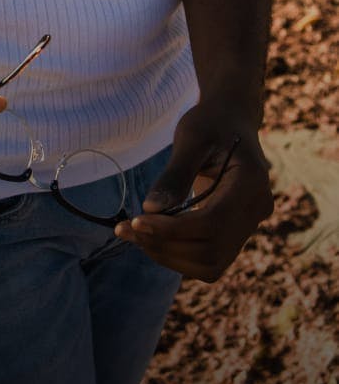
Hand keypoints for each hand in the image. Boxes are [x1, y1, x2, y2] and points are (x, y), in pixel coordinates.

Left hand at [114, 100, 273, 280]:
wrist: (231, 120)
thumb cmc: (211, 122)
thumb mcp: (191, 137)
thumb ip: (175, 174)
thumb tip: (150, 211)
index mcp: (252, 182)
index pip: (212, 223)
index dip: (172, 229)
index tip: (137, 221)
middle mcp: (257, 210)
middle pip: (211, 249)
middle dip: (165, 245)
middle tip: (126, 229)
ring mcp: (250, 225)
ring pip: (210, 263)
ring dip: (169, 255)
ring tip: (136, 233)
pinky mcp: (236, 233)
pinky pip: (209, 258)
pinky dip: (178, 254)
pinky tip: (153, 235)